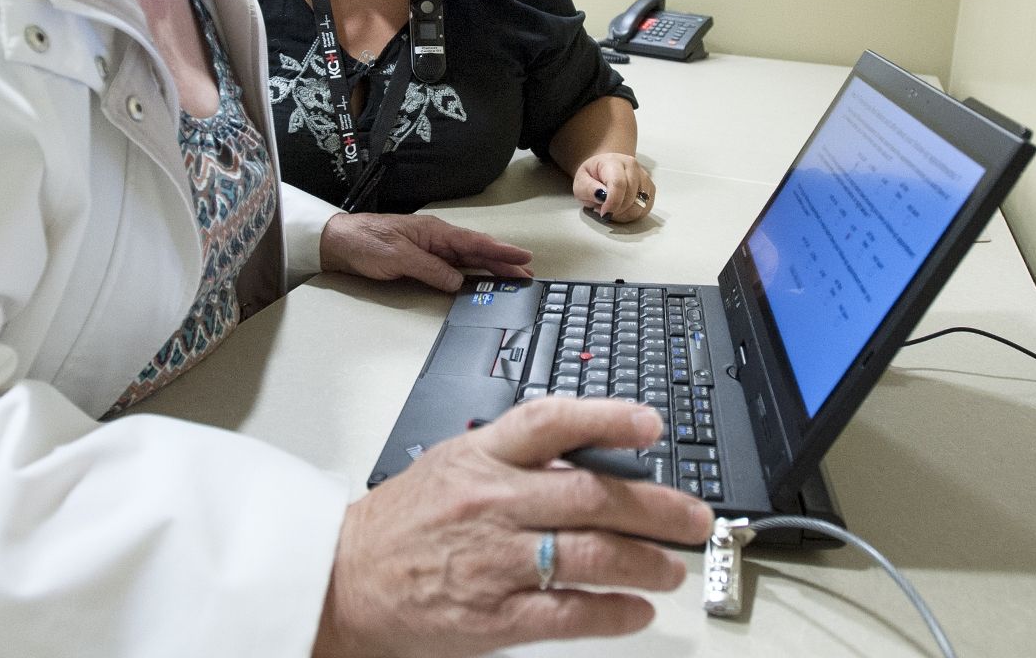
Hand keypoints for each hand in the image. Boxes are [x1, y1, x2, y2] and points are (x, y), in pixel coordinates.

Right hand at [313, 399, 712, 657]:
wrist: (341, 580)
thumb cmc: (400, 524)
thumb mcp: (452, 466)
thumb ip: (515, 459)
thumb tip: (590, 460)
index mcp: (482, 458)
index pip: (552, 422)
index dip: (607, 418)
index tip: (651, 424)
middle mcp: (493, 503)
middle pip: (592, 495)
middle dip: (657, 508)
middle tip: (695, 517)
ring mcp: (495, 561)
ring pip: (592, 556)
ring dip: (646, 563)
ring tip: (673, 568)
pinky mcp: (493, 616)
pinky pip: (569, 613)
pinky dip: (612, 614)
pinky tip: (635, 611)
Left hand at [320, 211, 533, 291]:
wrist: (338, 242)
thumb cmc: (365, 242)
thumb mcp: (398, 256)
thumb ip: (431, 269)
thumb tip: (458, 283)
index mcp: (435, 232)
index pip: (474, 243)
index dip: (500, 251)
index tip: (522, 257)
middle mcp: (436, 239)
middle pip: (476, 252)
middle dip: (502, 262)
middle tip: (527, 274)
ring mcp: (429, 250)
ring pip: (467, 261)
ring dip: (490, 269)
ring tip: (513, 277)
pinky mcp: (421, 260)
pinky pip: (452, 268)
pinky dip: (470, 274)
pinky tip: (479, 281)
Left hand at [573, 152, 655, 222]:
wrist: (605, 169)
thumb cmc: (592, 176)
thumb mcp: (580, 182)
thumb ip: (588, 189)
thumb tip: (601, 196)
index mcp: (613, 161)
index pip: (618, 183)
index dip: (612, 202)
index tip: (604, 213)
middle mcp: (633, 166)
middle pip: (630, 197)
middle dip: (616, 210)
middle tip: (602, 209)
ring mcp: (644, 177)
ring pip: (639, 206)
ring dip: (623, 214)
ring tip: (611, 208)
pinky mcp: (650, 189)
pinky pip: (645, 209)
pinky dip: (632, 215)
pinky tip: (621, 209)